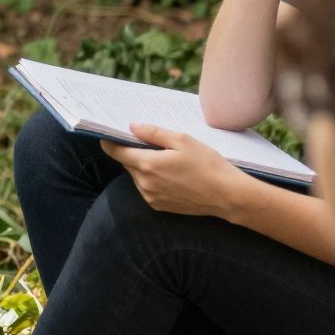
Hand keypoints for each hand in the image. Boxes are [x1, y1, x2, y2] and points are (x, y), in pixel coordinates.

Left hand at [101, 126, 246, 219]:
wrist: (226, 195)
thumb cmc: (207, 164)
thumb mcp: (182, 140)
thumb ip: (153, 133)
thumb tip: (132, 127)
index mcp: (148, 165)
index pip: (117, 153)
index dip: (110, 143)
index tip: (108, 135)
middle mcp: (144, 184)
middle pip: (128, 164)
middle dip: (134, 153)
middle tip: (149, 143)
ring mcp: (151, 197)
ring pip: (137, 177)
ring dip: (144, 167)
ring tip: (166, 160)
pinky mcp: (159, 206)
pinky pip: (147, 189)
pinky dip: (152, 180)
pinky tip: (171, 175)